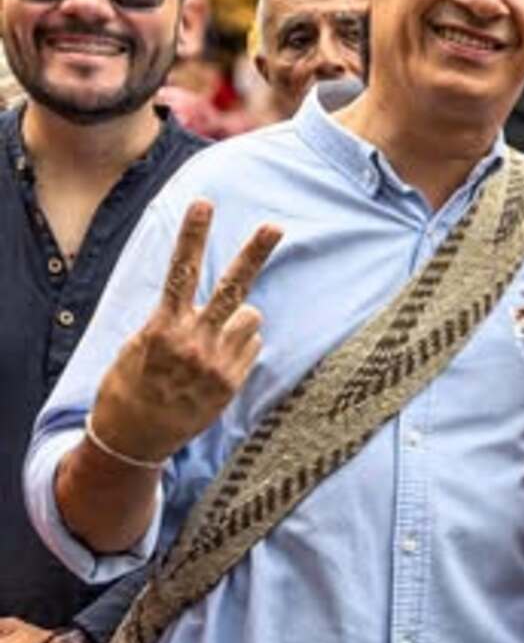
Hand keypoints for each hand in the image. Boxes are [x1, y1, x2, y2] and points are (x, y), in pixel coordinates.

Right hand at [88, 202, 281, 465]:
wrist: (133, 439)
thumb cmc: (131, 385)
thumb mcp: (139, 346)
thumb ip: (173, 320)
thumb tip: (205, 305)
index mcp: (164, 326)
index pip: (181, 271)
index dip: (193, 235)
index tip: (204, 203)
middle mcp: (194, 341)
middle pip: (232, 288)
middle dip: (253, 254)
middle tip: (274, 227)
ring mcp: (217, 363)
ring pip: (250, 317)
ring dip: (238, 321)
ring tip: (212, 342)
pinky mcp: (232, 382)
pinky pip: (251, 347)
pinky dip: (239, 348)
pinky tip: (214, 367)